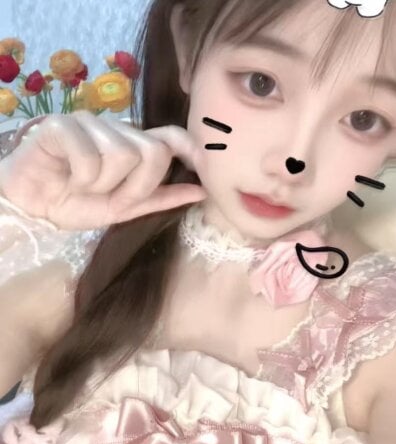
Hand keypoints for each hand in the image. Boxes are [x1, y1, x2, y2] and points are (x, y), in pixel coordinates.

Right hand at [0, 110, 206, 228]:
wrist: (34, 208)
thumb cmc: (77, 204)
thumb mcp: (124, 208)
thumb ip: (160, 198)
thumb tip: (201, 192)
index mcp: (133, 146)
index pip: (170, 135)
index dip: (190, 147)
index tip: (202, 166)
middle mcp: (115, 129)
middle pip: (152, 151)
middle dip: (136, 186)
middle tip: (111, 195)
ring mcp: (89, 124)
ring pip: (122, 154)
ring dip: (103, 184)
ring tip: (83, 186)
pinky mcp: (62, 125)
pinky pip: (90, 155)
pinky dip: (81, 178)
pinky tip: (67, 177)